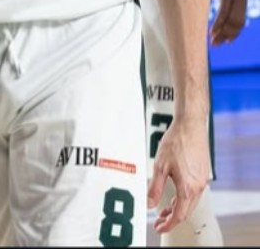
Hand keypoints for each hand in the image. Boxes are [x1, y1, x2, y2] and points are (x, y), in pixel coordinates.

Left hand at [147, 118, 209, 233]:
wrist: (190, 124)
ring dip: (178, 207)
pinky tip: (176, 192)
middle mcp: (198, 186)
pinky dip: (184, 197)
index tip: (159, 227)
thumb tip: (148, 204)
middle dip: (172, 218)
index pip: (179, 215)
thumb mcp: (160, 166)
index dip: (168, 224)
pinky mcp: (203, 172)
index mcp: (188, 188)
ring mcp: (202, 179)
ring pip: (191, 201)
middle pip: (186, 211)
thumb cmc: (177, 141)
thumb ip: (155, 188)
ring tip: (165, 208)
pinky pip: (194, 191)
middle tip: (160, 221)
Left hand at [210, 0, 246, 45]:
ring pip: (240, 22)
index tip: (210, 34)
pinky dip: (235, 31)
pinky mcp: (243, 4)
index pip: (225, 8)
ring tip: (217, 43)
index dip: (219, 23)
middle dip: (224, 33)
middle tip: (212, 43)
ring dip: (229, 34)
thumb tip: (180, 5)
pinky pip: (241, 20)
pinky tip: (226, 39)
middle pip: (234, 19)